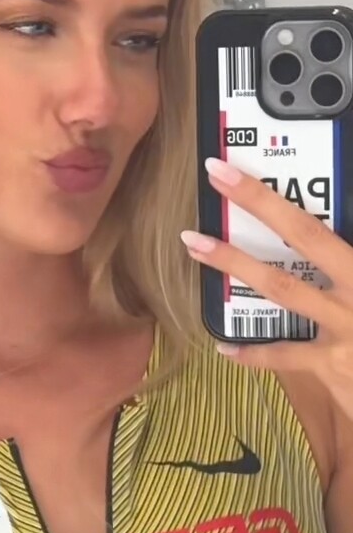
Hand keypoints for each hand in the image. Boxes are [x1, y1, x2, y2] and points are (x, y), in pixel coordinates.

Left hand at [180, 154, 352, 423]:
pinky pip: (286, 356)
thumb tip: (325, 231)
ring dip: (235, 265)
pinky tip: (225, 347)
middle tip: (218, 176)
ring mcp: (346, 326)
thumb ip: (341, 259)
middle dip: (260, 204)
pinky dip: (254, 353)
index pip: (324, 223)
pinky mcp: (334, 365)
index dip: (285, 194)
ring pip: (284, 290)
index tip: (249, 167)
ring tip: (195, 245)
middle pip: (306, 238)